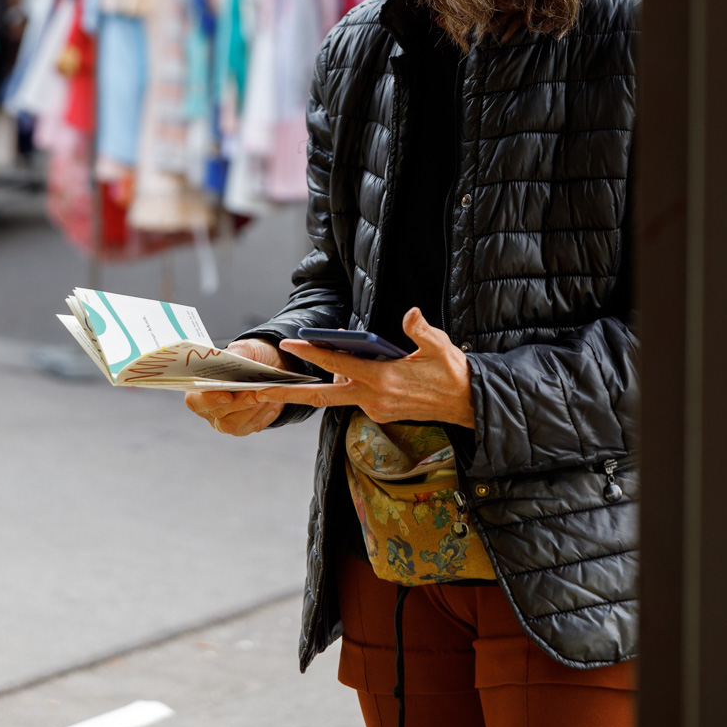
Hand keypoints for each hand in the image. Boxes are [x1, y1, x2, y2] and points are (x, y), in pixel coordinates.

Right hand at [184, 339, 288, 435]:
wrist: (272, 366)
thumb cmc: (252, 356)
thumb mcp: (245, 348)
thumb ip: (237, 353)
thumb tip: (233, 359)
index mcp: (200, 387)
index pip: (195, 400)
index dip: (208, 400)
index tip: (226, 395)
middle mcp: (209, 407)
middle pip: (216, 415)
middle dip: (237, 404)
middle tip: (253, 394)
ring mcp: (224, 419)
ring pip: (232, 425)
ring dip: (250, 411)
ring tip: (264, 397)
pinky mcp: (242, 427)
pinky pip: (249, 427)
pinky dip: (261, 415)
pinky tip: (270, 403)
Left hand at [258, 308, 475, 430]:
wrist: (468, 404)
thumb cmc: (452, 372)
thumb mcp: (439, 346)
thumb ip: (420, 330)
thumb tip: (410, 314)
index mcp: (383, 379)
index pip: (338, 365)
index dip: (312, 353)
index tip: (289, 345)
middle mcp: (373, 398)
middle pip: (322, 396)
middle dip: (289, 393)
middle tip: (258, 390)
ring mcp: (375, 408)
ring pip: (338, 393)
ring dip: (324, 378)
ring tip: (311, 354)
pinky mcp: (380, 413)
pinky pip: (353, 395)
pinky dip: (344, 382)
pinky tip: (344, 366)